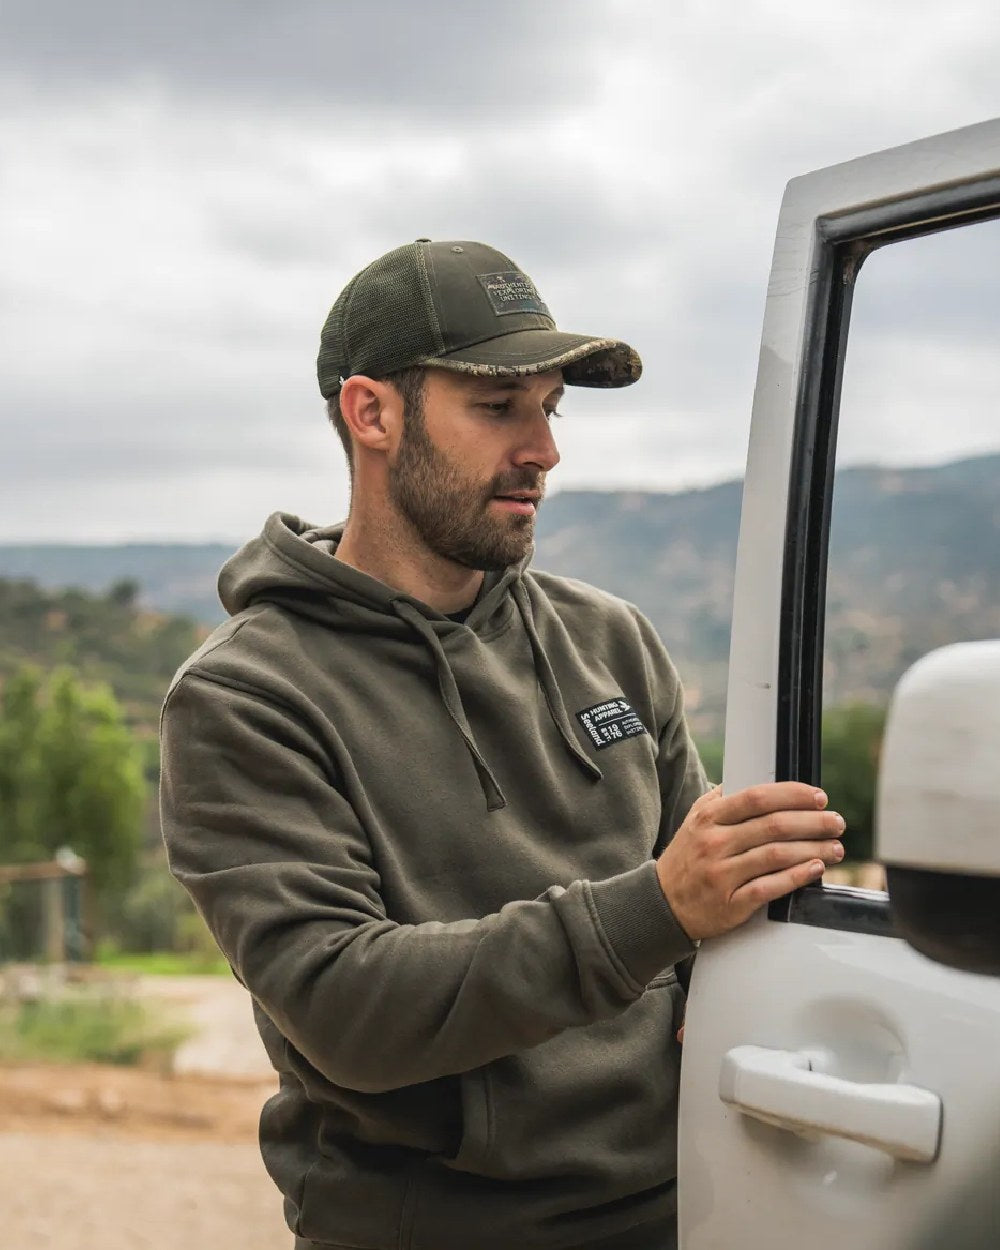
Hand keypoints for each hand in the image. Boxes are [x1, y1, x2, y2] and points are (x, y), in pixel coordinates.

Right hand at [656, 783, 844, 941]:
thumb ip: (721, 800)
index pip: (757, 798)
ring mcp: (722, 874)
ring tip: (836, 847)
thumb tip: (751, 779)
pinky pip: (770, 887)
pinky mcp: (730, 903)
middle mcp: (715, 843)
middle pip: (774, 826)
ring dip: (814, 849)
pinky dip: (797, 877)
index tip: (818, 797)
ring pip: (777, 855)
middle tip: (836, 822)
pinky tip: (816, 869)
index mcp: (709, 818)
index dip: (793, 795)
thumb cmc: (686, 859)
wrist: (663, 904)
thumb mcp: (694, 822)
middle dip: (813, 822)